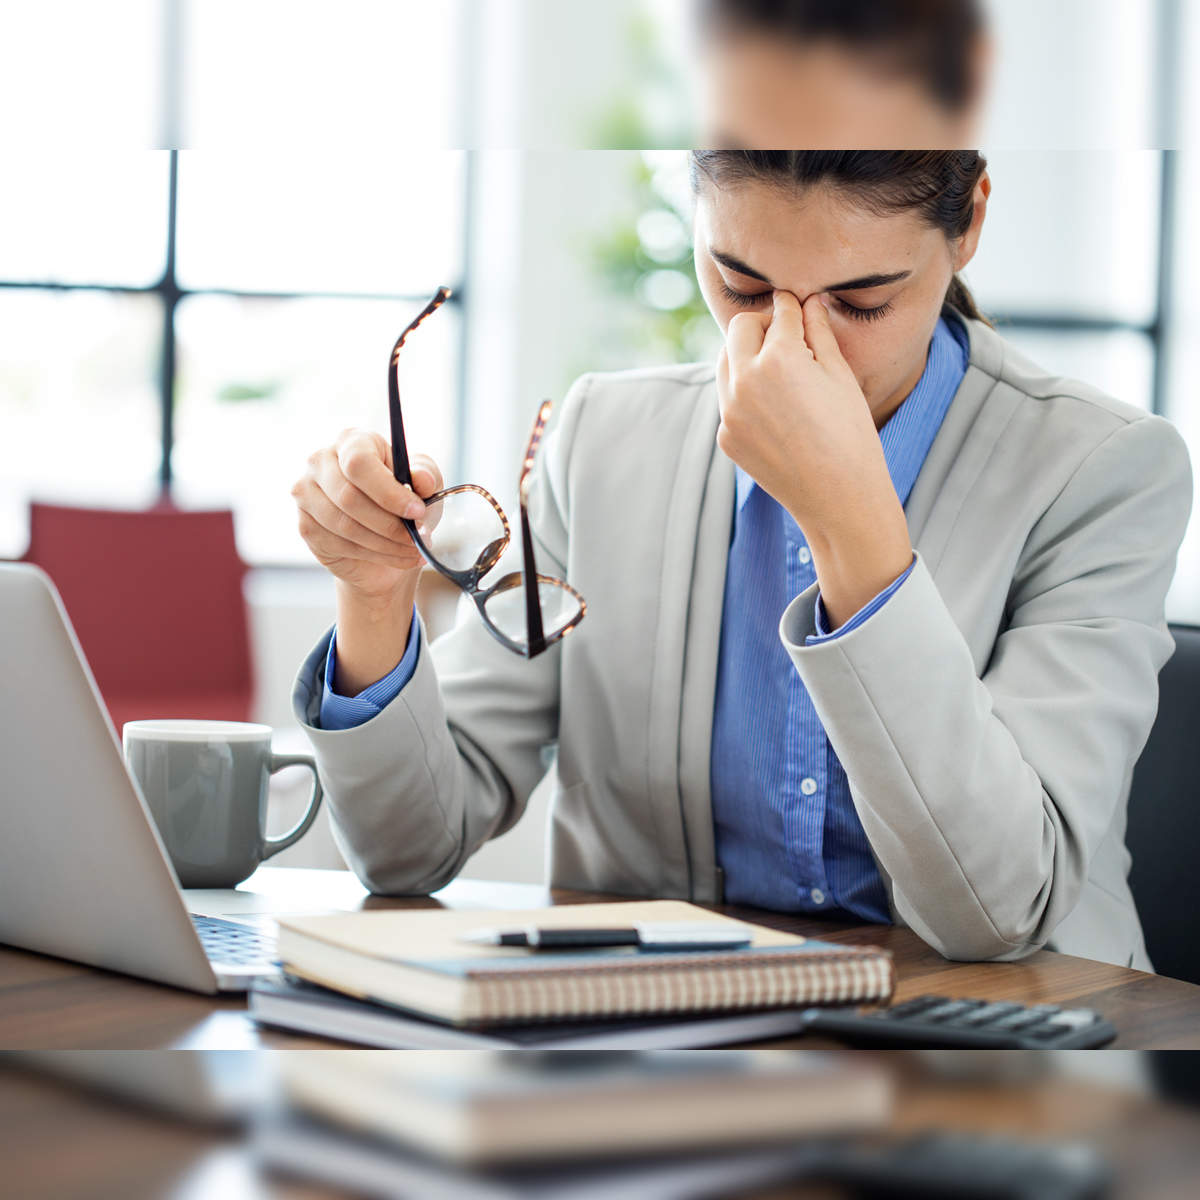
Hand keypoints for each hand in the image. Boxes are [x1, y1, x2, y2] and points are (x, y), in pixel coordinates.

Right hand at [291, 428, 442, 601]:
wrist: (386, 539)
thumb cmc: (402, 503)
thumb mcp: (424, 486)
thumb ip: (426, 477)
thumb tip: (422, 479)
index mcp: (352, 441)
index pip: (359, 462)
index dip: (388, 491)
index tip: (416, 512)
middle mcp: (321, 461)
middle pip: (349, 497)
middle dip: (389, 524)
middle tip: (416, 538)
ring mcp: (307, 493)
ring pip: (344, 525)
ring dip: (384, 544)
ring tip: (411, 550)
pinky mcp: (305, 525)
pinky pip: (338, 544)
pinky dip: (372, 555)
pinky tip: (393, 555)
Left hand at [717, 290, 891, 538]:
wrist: (838, 497)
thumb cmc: (850, 434)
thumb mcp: (840, 376)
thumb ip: (818, 333)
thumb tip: (810, 302)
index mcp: (778, 358)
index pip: (779, 313)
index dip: (791, 306)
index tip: (795, 304)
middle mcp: (745, 381)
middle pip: (739, 329)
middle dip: (761, 325)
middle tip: (784, 335)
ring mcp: (729, 412)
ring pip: (726, 363)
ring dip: (746, 356)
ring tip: (778, 369)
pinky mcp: (725, 437)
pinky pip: (728, 400)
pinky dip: (744, 393)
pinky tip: (774, 408)